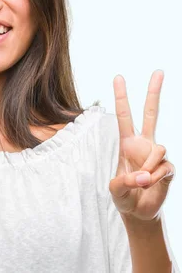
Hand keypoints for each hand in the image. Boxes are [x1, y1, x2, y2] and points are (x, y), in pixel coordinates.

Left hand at [109, 70, 175, 220]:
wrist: (138, 212)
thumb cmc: (123, 197)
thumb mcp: (114, 190)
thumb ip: (122, 183)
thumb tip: (142, 176)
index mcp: (127, 143)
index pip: (124, 116)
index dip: (121, 98)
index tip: (118, 76)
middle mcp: (144, 144)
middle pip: (151, 114)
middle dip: (153, 92)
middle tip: (158, 71)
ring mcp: (157, 155)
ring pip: (158, 149)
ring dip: (148, 167)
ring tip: (141, 181)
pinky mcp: (168, 168)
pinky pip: (165, 166)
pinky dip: (155, 177)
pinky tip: (150, 184)